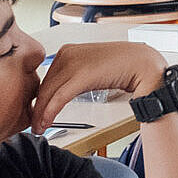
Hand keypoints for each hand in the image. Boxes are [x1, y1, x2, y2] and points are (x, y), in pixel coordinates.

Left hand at [31, 42, 166, 131]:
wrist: (143, 63)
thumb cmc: (123, 66)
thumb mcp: (91, 70)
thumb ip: (75, 78)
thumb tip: (62, 94)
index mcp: (68, 51)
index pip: (47, 78)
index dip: (39, 98)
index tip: (36, 112)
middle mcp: (68, 53)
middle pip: (44, 85)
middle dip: (37, 107)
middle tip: (33, 124)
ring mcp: (73, 63)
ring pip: (48, 92)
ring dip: (40, 113)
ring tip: (38, 127)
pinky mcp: (81, 75)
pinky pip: (59, 97)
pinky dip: (49, 112)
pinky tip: (45, 122)